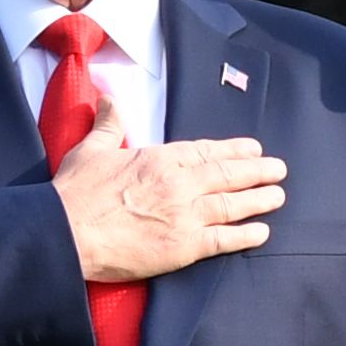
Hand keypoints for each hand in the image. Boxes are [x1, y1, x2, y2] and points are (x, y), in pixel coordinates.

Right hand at [58, 129, 284, 285]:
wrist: (67, 233)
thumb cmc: (76, 192)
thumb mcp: (92, 148)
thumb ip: (110, 124)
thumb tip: (109, 97)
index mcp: (160, 158)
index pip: (207, 150)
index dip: (234, 149)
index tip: (253, 148)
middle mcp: (180, 183)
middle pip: (228, 174)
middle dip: (257, 171)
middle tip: (278, 169)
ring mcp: (185, 216)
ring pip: (233, 204)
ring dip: (259, 199)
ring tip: (278, 196)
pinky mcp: (183, 248)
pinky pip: (223, 239)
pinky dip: (246, 235)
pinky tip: (262, 232)